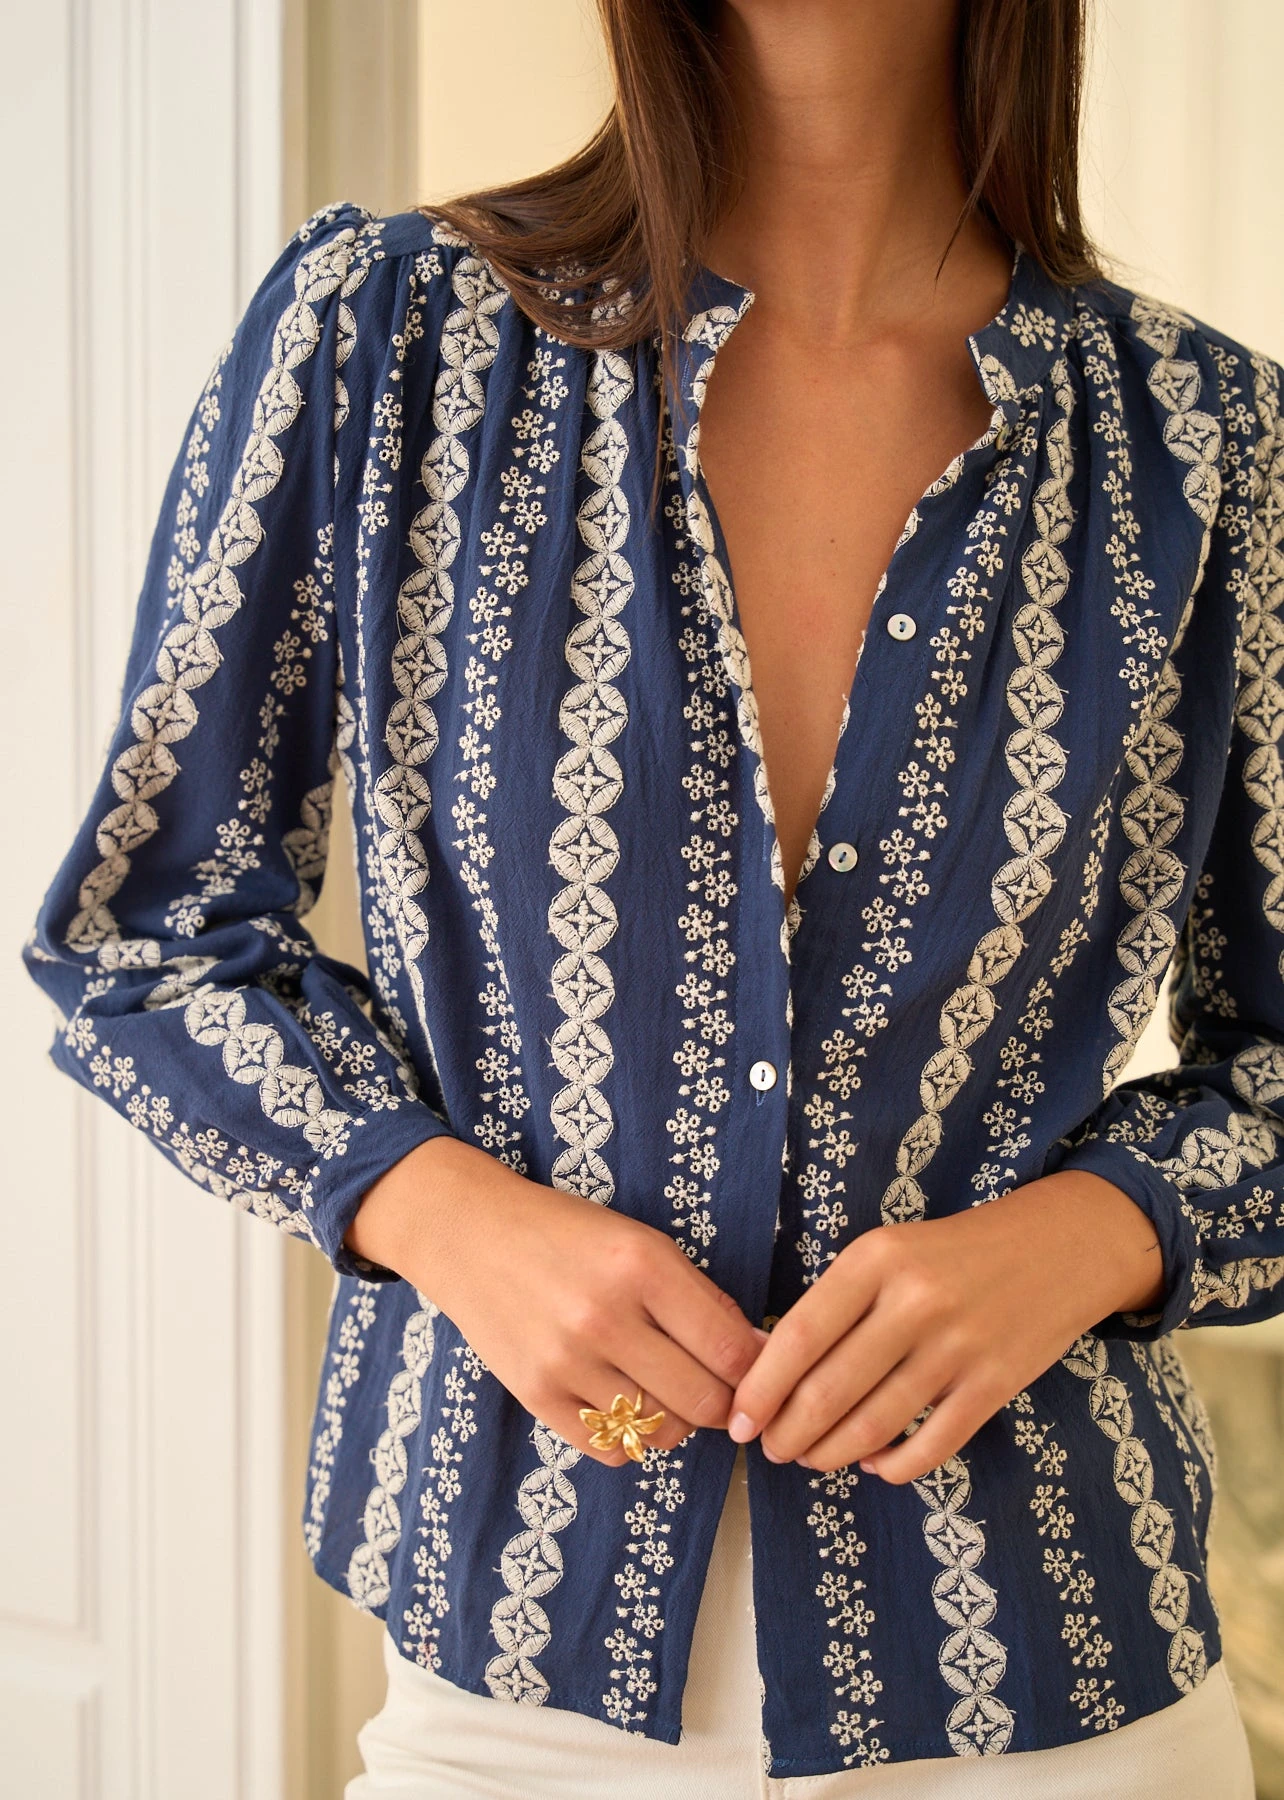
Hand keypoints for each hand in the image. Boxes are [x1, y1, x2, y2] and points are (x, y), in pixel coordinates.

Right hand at [344, 1136, 767, 1465]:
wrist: (470, 1234)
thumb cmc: (568, 1234)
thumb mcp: (642, 1243)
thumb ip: (702, 1299)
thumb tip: (761, 1354)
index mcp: (643, 1266)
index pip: (731, 1350)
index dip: (759, 1371)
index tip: (760, 1373)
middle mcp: (606, 1317)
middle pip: (704, 1401)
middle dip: (723, 1402)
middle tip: (716, 1388)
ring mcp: (567, 1361)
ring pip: (660, 1431)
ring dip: (677, 1420)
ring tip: (666, 1391)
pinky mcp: (536, 1395)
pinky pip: (611, 1450)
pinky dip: (631, 1439)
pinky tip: (626, 1405)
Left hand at [725, 1171, 1163, 1483]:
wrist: (1059, 1245)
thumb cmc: (954, 1252)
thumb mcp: (889, 1253)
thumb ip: (839, 1304)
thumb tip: (774, 1371)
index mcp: (875, 1259)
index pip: (799, 1336)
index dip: (761, 1388)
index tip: (739, 1419)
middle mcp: (914, 1301)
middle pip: (829, 1390)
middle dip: (788, 1432)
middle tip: (771, 1449)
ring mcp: (958, 1346)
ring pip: (874, 1425)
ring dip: (831, 1453)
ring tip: (810, 1457)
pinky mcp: (995, 1385)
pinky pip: (932, 1446)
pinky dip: (894, 1465)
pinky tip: (875, 1462)